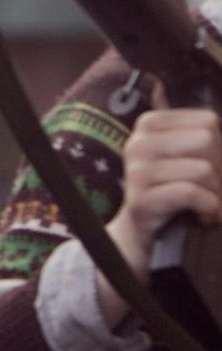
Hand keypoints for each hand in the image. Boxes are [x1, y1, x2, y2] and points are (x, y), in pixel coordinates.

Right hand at [97, 108, 221, 327]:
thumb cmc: (174, 190)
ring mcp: (137, 171)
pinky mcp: (143, 200)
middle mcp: (138, 143)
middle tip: (210, 188)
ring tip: (207, 205)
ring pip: (203, 169)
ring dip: (216, 194)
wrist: (144, 233)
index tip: (210, 165)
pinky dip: (209, 209)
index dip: (220, 148)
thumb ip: (202, 135)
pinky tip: (203, 216)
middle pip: (206, 141)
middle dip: (219, 170)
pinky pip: (192, 194)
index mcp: (149, 124)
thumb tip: (210, 117)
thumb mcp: (185, 155)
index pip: (208, 121)